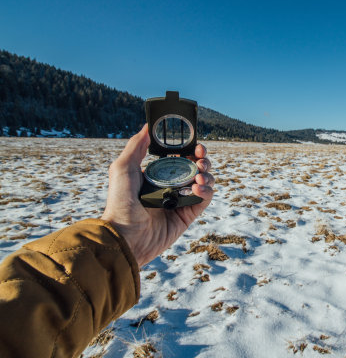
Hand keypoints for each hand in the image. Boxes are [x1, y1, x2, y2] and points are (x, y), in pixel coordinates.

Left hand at [101, 124, 214, 265]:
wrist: (125, 237)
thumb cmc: (120, 203)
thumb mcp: (122, 168)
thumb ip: (136, 146)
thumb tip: (147, 126)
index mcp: (158, 174)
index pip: (181, 157)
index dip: (191, 149)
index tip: (196, 145)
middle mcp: (171, 186)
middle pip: (196, 167)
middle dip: (203, 160)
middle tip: (200, 159)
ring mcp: (181, 200)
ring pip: (205, 182)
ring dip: (207, 175)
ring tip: (199, 176)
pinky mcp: (187, 215)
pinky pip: (204, 200)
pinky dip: (206, 192)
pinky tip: (198, 188)